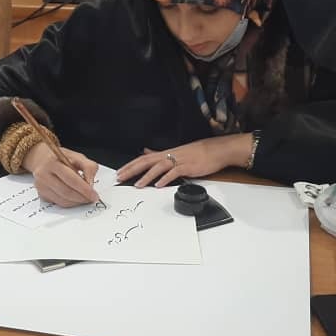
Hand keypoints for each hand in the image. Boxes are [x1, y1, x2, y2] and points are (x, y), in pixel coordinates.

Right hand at [23, 142, 99, 206]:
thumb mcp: (77, 156)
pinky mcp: (41, 194)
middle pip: (66, 192)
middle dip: (82, 198)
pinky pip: (58, 203)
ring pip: (62, 200)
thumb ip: (88, 167)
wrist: (41, 159)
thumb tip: (90, 184)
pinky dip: (70, 203)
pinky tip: (75, 198)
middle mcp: (43, 175)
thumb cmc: (61, 158)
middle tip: (91, 198)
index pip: (71, 179)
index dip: (84, 189)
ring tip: (85, 198)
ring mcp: (41, 186)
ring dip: (77, 202)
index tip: (94, 195)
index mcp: (52, 162)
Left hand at [116, 134, 251, 187]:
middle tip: (120, 178)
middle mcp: (169, 156)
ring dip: (147, 176)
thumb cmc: (197, 152)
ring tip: (137, 185)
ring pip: (158, 167)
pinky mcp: (187, 167)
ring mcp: (178, 161)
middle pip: (146, 162)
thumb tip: (146, 152)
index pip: (143, 159)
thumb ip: (159, 153)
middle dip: (132, 170)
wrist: (216, 150)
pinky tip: (159, 185)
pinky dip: (166, 179)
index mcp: (165, 154)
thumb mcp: (175, 152)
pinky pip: (174, 173)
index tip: (119, 172)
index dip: (130, 165)